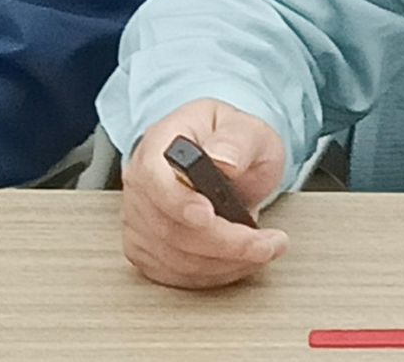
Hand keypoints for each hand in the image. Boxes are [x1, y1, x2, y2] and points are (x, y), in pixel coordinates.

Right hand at [120, 99, 288, 288]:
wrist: (230, 160)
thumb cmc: (233, 141)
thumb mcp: (248, 129)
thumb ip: (237, 141)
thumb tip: (223, 160)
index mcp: (158, 145)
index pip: (155, 179)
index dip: (179, 202)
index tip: (209, 217)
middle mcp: (140, 184)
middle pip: (169, 228)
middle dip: (223, 242)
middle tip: (265, 243)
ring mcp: (138, 221)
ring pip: (173, 258)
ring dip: (224, 262)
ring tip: (265, 249)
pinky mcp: (147, 250)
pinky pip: (174, 274)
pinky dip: (213, 273)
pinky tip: (242, 262)